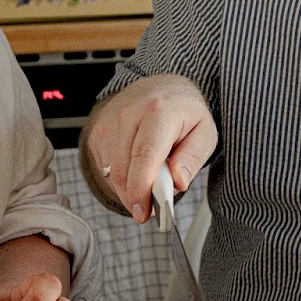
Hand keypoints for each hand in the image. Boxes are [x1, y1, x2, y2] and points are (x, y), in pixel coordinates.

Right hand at [87, 72, 217, 222]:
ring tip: (150, 181)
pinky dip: (120, 179)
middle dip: (136, 197)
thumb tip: (178, 182)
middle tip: (152, 208)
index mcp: (159, 111)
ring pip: (112, 173)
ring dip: (129, 190)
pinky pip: (105, 169)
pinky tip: (136, 169)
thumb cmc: (183, 113)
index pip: (145, 155)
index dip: (141, 188)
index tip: (143, 213)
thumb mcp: (204, 132)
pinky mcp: (97, 133)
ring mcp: (109, 122)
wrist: (160, 88)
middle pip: (124, 170)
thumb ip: (192, 158)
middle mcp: (128, 113)